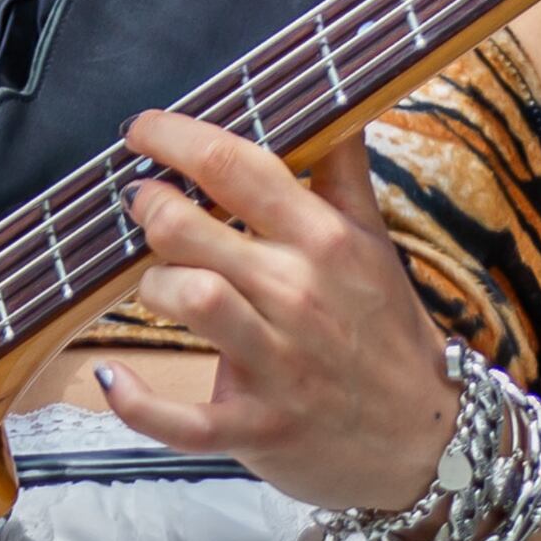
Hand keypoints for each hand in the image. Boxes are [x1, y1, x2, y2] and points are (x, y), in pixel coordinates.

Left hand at [101, 110, 462, 514]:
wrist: (427, 436)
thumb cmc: (388, 333)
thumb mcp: (374, 243)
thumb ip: (342, 172)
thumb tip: (330, 104)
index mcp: (323, 240)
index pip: (237, 166)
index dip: (174, 138)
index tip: (142, 130)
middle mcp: (297, 292)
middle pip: (189, 228)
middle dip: (149, 208)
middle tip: (143, 207)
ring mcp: (276, 363)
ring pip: (184, 299)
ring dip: (150, 287)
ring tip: (156, 285)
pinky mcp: (257, 426)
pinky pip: (181, 418)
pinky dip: (136, 402)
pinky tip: (113, 380)